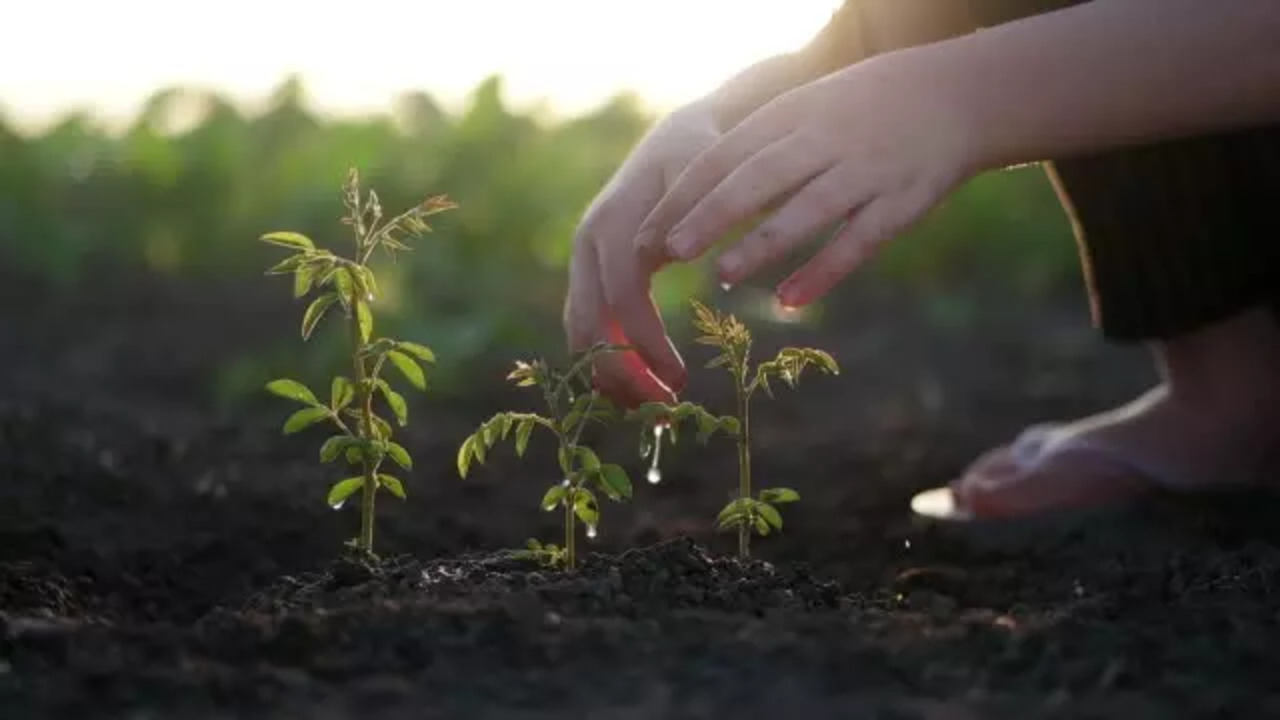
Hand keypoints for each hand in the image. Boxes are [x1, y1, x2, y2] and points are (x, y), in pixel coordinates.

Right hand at [563, 103, 721, 406]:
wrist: (679, 140)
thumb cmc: (702, 158)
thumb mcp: (703, 176)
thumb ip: (688, 210)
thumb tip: (666, 252)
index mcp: (612, 223)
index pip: (623, 296)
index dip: (647, 343)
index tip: (681, 380)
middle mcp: (587, 246)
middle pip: (588, 326)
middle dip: (622, 375)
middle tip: (664, 413)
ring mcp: (584, 263)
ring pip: (581, 335)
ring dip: (612, 379)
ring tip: (654, 414)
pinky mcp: (592, 276)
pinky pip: (590, 330)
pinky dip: (610, 364)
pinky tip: (642, 392)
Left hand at [635, 48, 977, 307]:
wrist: (954, 95)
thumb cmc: (862, 108)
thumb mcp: (805, 109)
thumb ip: (756, 145)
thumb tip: (693, 189)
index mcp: (793, 115)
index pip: (725, 155)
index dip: (685, 194)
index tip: (648, 230)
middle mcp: (825, 141)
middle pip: (757, 180)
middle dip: (709, 216)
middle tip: (668, 253)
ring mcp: (865, 172)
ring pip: (806, 211)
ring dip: (761, 245)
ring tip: (721, 276)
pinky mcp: (900, 205)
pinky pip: (857, 242)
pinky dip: (822, 271)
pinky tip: (788, 299)